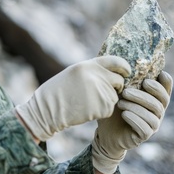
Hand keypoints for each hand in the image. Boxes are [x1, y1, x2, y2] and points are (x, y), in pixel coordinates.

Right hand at [15, 56, 130, 140]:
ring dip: (105, 101)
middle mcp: (96, 75)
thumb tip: (113, 74)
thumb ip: (93, 71)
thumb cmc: (58, 92)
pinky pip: (109, 109)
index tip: (126, 72)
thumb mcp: (74, 74)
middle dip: (115, 87)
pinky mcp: (102, 106)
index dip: (124, 67)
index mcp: (88, 65)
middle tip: (101, 93)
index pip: (116, 61)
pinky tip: (86, 110)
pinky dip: (101, 112)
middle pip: (119, 80)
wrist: (47, 109)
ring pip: (114, 97)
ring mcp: (100, 91)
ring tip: (86, 102)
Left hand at [92, 71, 172, 173]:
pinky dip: (135, 119)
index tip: (157, 74)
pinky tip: (124, 114)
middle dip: (144, 94)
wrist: (106, 131)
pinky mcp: (145, 136)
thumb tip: (121, 59)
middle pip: (160, 101)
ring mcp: (153, 124)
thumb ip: (124, 79)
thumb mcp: (118, 91)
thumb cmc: (114, 107)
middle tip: (126, 91)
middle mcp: (158, 111)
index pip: (167, 88)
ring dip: (136, 106)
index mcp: (154, 97)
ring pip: (152, 114)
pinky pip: (145, 128)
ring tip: (120, 102)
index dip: (165, 81)